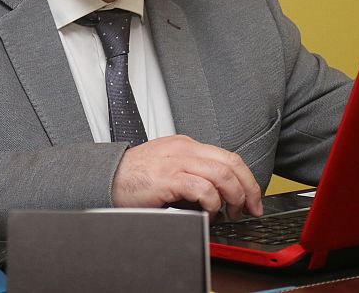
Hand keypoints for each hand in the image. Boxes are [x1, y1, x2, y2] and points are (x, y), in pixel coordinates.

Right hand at [111, 135, 262, 219]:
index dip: (247, 178)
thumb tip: (217, 193)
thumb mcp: (167, 165)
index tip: (252, 197)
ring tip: (230, 213)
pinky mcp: (168, 178)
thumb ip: (191, 172)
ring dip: (234, 197)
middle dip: (248, 188)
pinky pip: (202, 188)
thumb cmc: (134, 176)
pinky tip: (208, 213)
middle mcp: (185, 149)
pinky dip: (212, 203)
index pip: (228, 157)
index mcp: (186, 145)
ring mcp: (177, 162)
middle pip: (231, 163)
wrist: (106, 177)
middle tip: (250, 208)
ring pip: (222, 174)